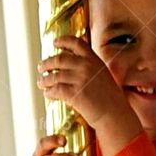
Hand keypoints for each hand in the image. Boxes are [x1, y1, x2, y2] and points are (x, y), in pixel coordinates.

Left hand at [37, 36, 141, 155]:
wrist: (114, 114)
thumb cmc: (110, 98)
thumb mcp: (102, 75)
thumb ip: (90, 67)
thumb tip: (72, 65)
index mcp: (94, 59)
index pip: (76, 43)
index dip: (63, 41)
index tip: (55, 43)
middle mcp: (86, 66)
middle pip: (60, 59)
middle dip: (47, 63)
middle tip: (41, 67)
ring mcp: (80, 79)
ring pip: (55, 76)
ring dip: (45, 79)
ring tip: (41, 82)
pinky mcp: (75, 94)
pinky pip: (56, 90)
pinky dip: (49, 92)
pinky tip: (47, 93)